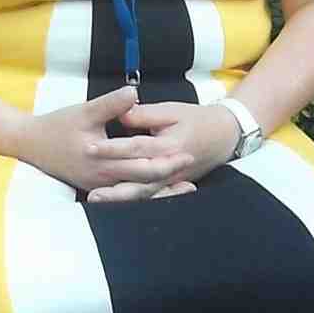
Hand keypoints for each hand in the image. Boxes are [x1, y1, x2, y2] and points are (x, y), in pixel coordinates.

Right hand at [20, 85, 195, 200]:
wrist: (30, 144)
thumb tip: (134, 92)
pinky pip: (125, 193)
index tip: (188, 153)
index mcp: (102, 160)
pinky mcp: (96, 187)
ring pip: (136, 192)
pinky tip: (159, 188)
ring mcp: (99, 186)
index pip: (141, 165)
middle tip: (193, 169)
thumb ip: (110, 103)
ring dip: (161, 190)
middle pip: (144, 182)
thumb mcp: (84, 111)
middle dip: (170, 177)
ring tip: (186, 186)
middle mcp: (103, 179)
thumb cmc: (57, 126)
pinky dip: (144, 191)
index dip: (167, 160)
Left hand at [91, 99, 240, 202]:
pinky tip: (115, 203)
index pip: (136, 148)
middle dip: (114, 187)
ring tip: (96, 199)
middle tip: (90, 192)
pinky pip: (151, 195)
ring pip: (144, 192)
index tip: (90, 147)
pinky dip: (134, 200)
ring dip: (121, 198)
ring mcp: (172, 180)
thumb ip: (144, 113)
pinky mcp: (172, 184)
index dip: (112, 148)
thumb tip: (120, 112)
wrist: (223, 135)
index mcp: (169, 145)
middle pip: (139, 180)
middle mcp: (171, 167)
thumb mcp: (171, 110)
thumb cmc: (196, 119)